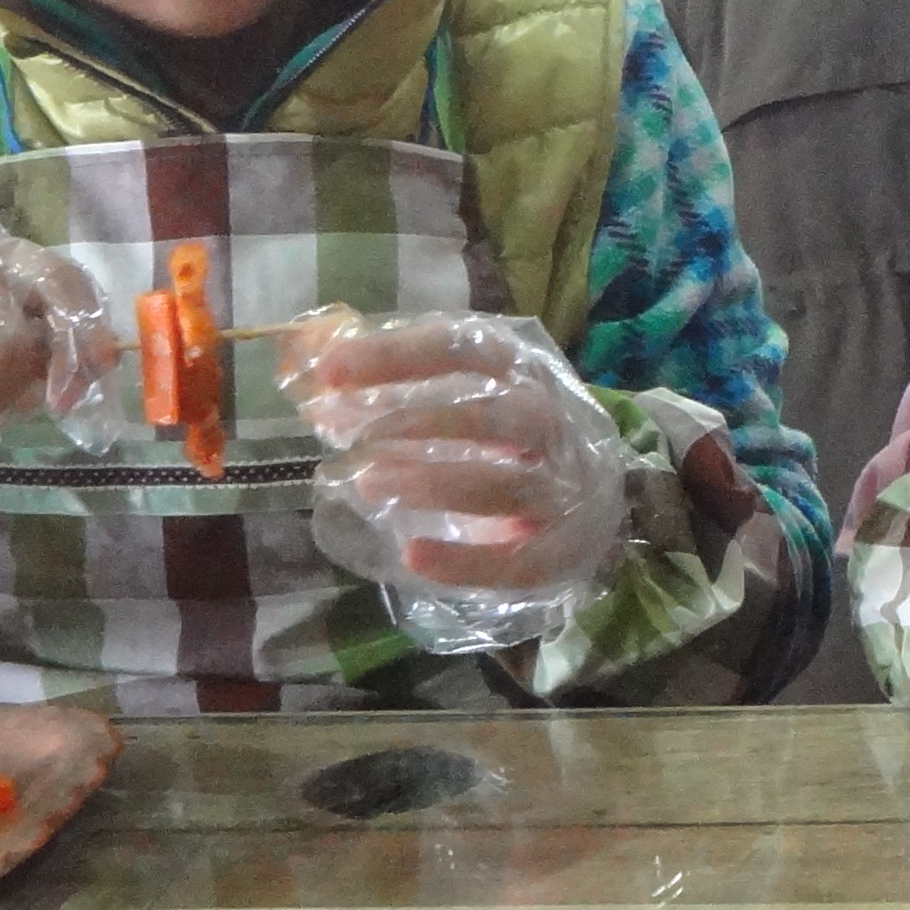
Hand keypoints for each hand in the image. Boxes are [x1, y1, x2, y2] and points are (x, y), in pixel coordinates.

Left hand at [277, 310, 627, 640]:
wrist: (597, 494)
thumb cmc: (514, 438)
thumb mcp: (469, 397)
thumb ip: (398, 389)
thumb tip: (312, 387)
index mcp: (521, 371)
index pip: (460, 348)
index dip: (393, 355)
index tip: (328, 372)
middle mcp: (551, 421)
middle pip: (494, 415)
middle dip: (419, 423)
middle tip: (350, 439)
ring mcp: (565, 488)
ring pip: (506, 483)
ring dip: (436, 482)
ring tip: (371, 485)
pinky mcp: (566, 548)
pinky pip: (520, 560)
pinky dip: (468, 562)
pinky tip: (415, 557)